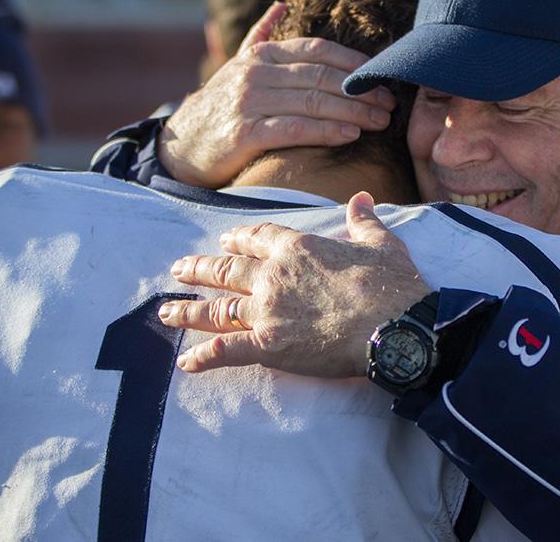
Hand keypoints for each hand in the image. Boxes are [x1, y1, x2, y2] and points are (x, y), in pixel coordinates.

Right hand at [158, 3, 396, 187]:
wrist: (179, 146)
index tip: (382, 75)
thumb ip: (261, 35)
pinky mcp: (244, 133)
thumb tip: (281, 4)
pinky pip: (294, 129)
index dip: (353, 62)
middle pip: (321, 77)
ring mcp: (249, 102)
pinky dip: (326, 130)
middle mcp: (256, 73)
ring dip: (353, 112)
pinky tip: (349, 134)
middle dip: (361, 91)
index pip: (317, 49)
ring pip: (313, 102)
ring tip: (379, 121)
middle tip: (390, 104)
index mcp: (262, 54)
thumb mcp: (237, 66)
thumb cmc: (219, 107)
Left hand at [159, 192, 430, 376]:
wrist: (393, 326)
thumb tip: (362, 197)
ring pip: (217, 309)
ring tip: (166, 310)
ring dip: (188, 310)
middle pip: (226, 271)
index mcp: (298, 248)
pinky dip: (204, 357)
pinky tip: (184, 362)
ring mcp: (267, 312)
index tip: (226, 241)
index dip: (239, 239)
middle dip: (200, 270)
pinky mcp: (269, 346)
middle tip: (179, 269)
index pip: (258, 239)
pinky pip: (227, 351)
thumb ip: (364, 221)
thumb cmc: (391, 285)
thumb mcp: (381, 243)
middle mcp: (273, 276)